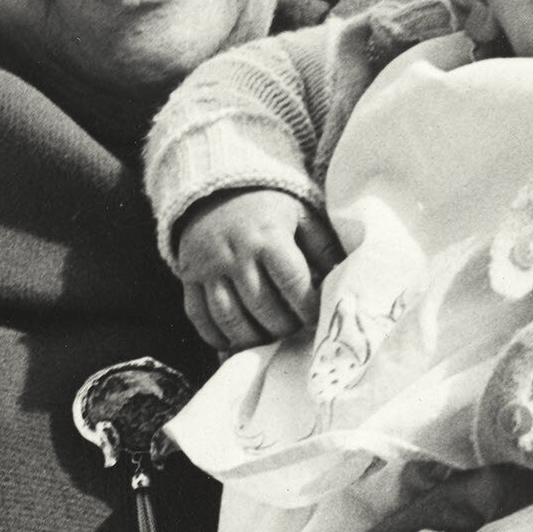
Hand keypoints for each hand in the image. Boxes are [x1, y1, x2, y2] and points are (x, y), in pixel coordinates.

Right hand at [174, 188, 341, 351]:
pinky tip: (236, 341)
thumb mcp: (302, 216)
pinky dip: (218, 337)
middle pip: (263, 308)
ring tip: (269, 336)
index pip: (292, 283)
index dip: (307, 308)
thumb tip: (343, 280)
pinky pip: (200, 319)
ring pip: (230, 320)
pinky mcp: (189, 279)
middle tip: (294, 329)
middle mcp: (235, 254)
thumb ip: (323, 248)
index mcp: (268, 237)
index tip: (315, 319)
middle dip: (284, 327)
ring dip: (254, 338)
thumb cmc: (268, 208)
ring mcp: (208, 269)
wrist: (215, 190)